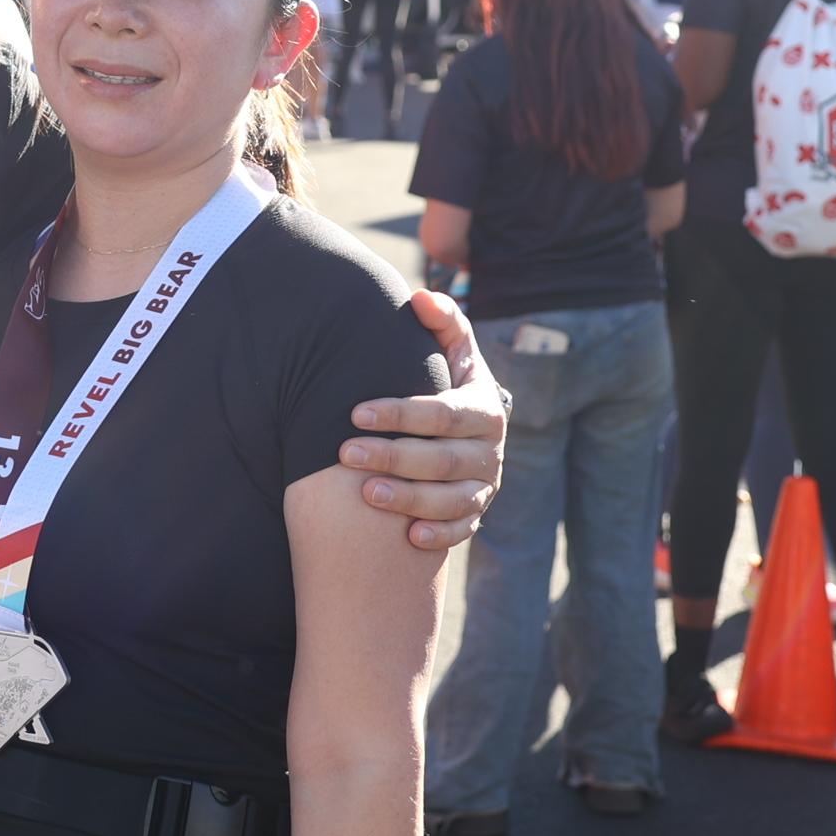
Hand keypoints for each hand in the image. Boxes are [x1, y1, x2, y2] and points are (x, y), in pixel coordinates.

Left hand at [346, 291, 504, 550]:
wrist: (472, 427)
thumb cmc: (449, 381)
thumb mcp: (453, 350)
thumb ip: (443, 321)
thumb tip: (420, 297)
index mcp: (483, 408)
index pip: (442, 414)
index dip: (399, 414)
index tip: (355, 413)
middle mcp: (490, 450)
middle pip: (441, 459)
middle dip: (392, 457)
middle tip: (344, 453)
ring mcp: (485, 485)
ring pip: (451, 499)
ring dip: (409, 498)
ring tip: (366, 494)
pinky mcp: (476, 513)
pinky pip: (462, 529)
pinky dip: (440, 535)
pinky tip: (409, 538)